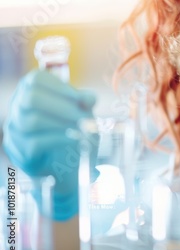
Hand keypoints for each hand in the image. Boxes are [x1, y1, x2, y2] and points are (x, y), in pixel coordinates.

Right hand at [2, 70, 94, 220]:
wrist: (68, 164)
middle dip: (62, 107)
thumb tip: (89, 98)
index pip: (36, 79)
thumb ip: (85, 102)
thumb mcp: (83, 112)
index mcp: (31, 91)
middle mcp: (18, 107)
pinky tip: (74, 140)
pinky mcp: (19, 151)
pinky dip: (59, 140)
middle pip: (31, 98)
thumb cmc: (73, 130)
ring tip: (82, 129)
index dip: (60, 87)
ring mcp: (14, 130)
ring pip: (31, 121)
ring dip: (62, 124)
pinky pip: (35, 143)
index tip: (81, 100)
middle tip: (84, 118)